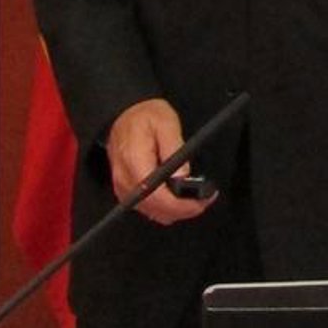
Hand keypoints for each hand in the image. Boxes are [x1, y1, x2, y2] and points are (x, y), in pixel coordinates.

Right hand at [106, 97, 213, 224]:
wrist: (124, 115)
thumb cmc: (145, 116)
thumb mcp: (166, 123)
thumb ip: (174, 148)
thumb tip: (182, 175)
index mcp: (135, 162)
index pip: (157, 196)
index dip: (181, 205)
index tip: (202, 202)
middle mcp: (125, 179)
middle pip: (155, 209)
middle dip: (182, 210)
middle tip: (204, 200)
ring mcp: (123, 187)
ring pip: (150, 212)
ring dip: (174, 211)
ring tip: (195, 199)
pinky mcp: (125, 189)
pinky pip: (145, 207)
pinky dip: (163, 208)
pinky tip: (178, 198)